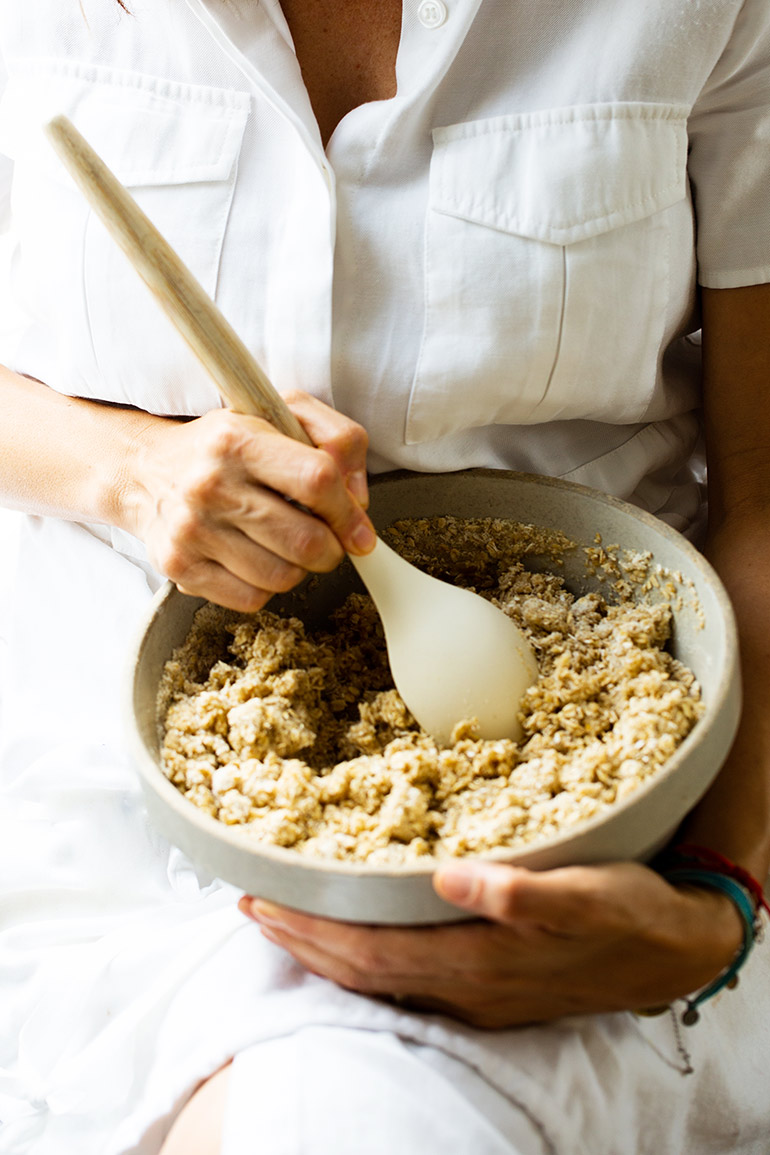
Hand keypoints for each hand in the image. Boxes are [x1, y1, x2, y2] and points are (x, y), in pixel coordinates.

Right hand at [125, 391, 375, 610]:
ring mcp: (192, 530)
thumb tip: (358, 501)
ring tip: (286, 545)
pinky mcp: (180, 567)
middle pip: (305, 540)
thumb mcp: (281, 413)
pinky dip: (265, 587)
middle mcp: (210, 485)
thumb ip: (337, 439)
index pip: (317, 480)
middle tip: (326, 541)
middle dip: (332, 549)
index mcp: (239, 440)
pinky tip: (255, 560)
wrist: (145, 471)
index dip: (348, 512)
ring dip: (299, 568)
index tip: (357, 528)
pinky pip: (251, 599)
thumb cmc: (225, 446)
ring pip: (282, 576)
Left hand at [239, 860, 743, 1027]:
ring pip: (379, 979)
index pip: (368, 953)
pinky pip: (404, 977)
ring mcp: (477, 994)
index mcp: (478, 961)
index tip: (260, 901)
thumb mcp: (591, 892)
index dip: (310, 932)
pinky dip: (363, 958)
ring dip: (325, 952)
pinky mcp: (490, 986)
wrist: (675, 948)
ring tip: (285, 921)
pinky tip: (356, 938)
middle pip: (360, 972)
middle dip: (300, 942)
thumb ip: (525, 891)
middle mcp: (467, 987)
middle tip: (249, 907)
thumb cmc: (630, 913)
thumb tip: (452, 878)